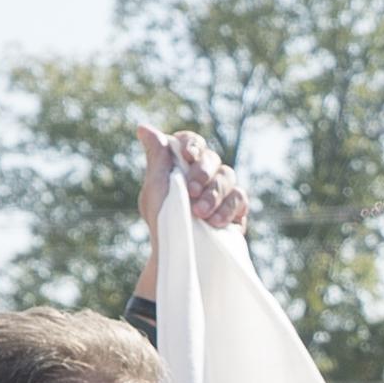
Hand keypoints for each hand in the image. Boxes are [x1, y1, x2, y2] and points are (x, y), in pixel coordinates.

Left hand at [133, 123, 250, 237]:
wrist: (178, 255)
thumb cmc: (162, 221)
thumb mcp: (155, 188)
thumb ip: (156, 157)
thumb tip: (143, 127)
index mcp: (182, 164)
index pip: (192, 142)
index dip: (192, 144)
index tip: (187, 155)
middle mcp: (204, 174)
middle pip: (212, 158)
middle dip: (203, 173)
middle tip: (191, 192)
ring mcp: (222, 190)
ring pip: (228, 175)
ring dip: (214, 193)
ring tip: (200, 213)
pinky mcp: (236, 209)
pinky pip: (240, 198)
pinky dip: (228, 208)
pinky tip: (215, 222)